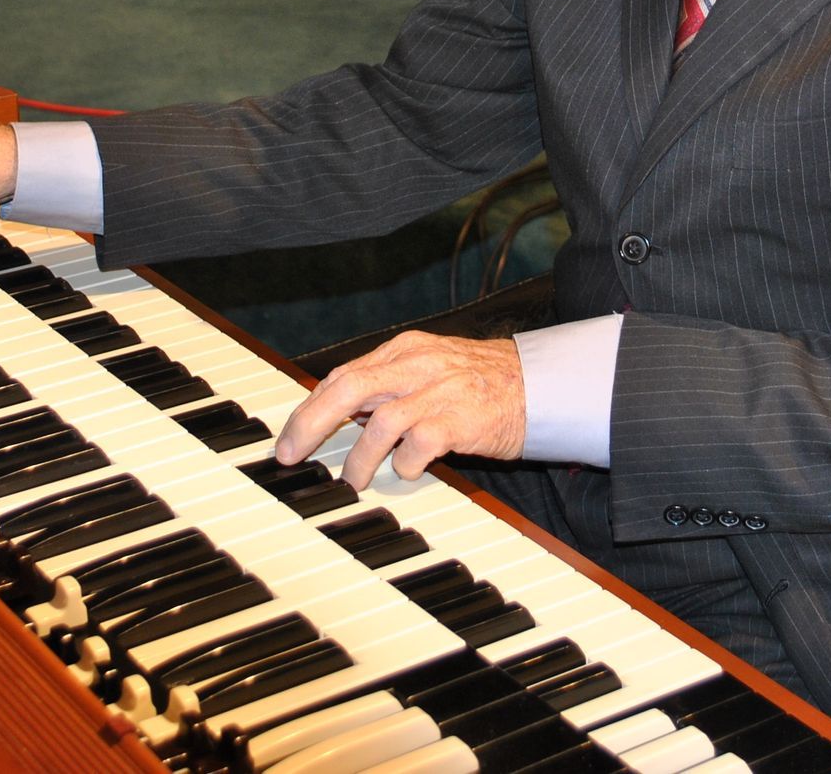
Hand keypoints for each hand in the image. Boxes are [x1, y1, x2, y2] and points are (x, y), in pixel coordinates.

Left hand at [275, 332, 525, 490]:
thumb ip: (391, 383)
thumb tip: (342, 410)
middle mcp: (418, 365)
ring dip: (359, 457)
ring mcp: (440, 392)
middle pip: (348, 389)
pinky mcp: (461, 421)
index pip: (343, 375)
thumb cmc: (481, 383)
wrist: (540, 386)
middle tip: (291, 455)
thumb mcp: (431, 369)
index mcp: (405, 350)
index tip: (291, 436)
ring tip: (353, 480)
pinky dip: (404, 464)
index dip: (310, 407)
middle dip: (310, 424)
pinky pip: (418, 446)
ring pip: (379, 423)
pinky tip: (406, 471)